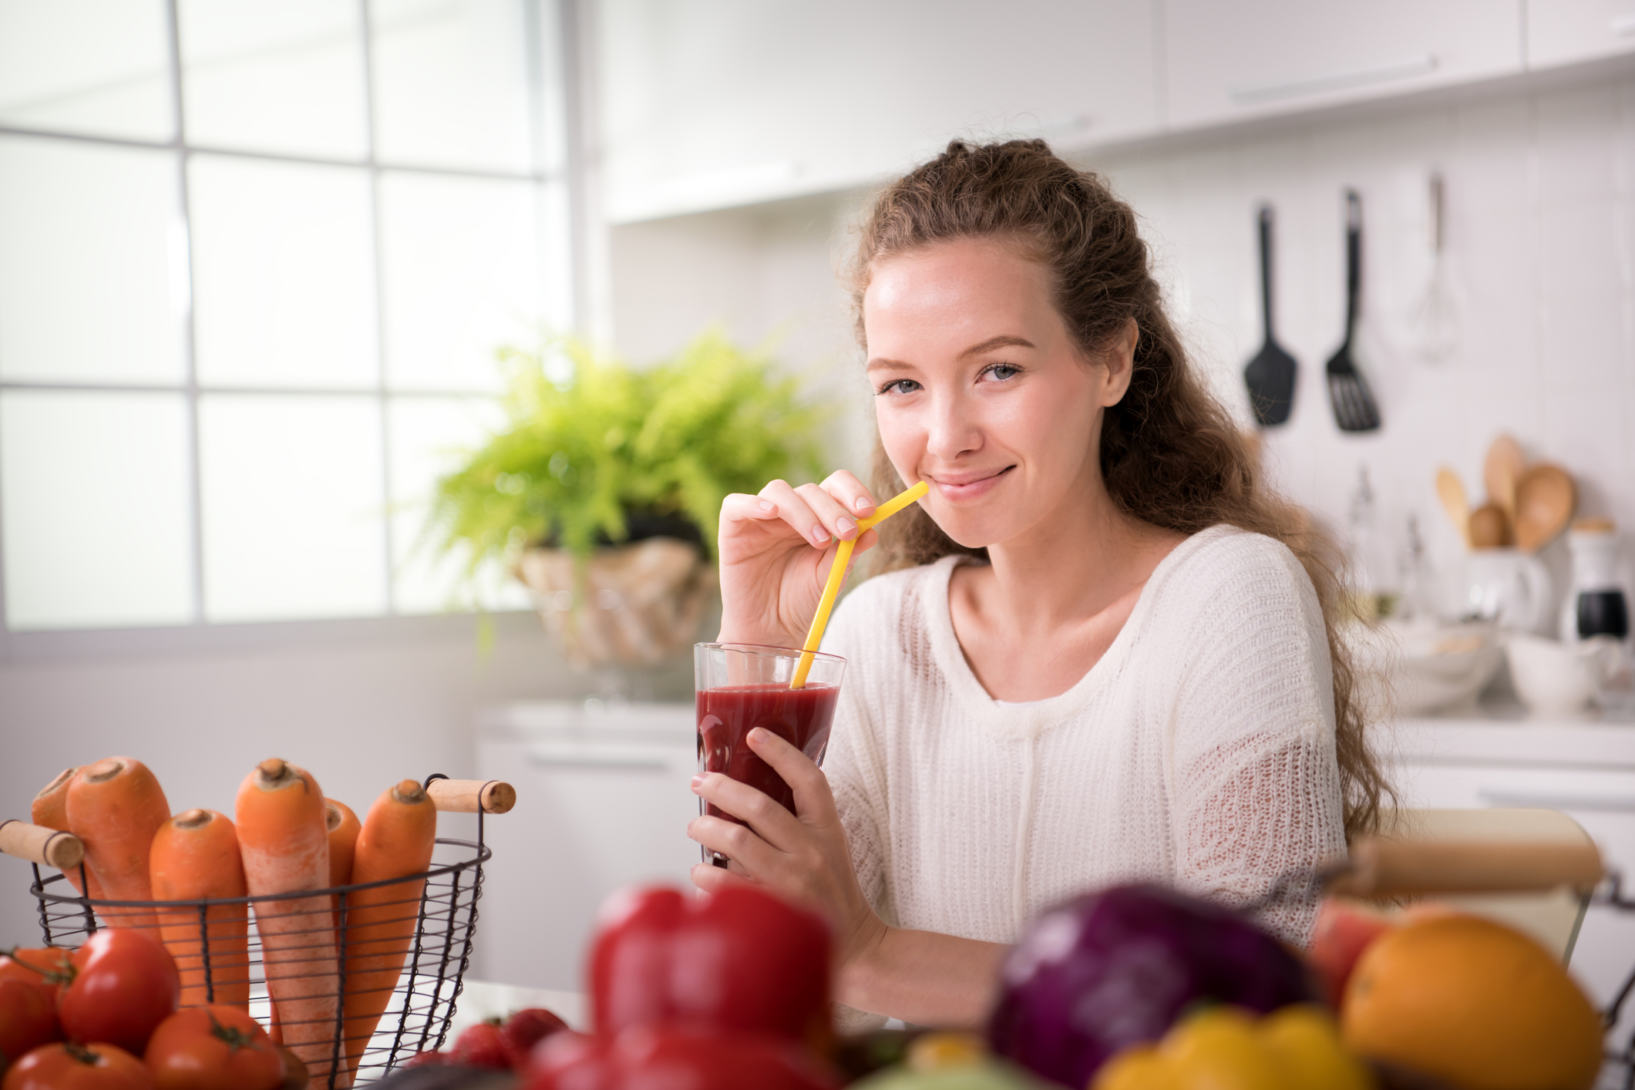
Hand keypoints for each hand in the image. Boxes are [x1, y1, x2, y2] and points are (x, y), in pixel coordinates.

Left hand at [687, 728, 886, 968]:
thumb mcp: (829, 845)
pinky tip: (701, 870)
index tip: (754, 734)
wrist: (856, 944)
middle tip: (701, 781)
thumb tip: (745, 792)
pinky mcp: (775, 909)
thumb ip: (799, 820)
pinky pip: (728, 885)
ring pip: (739, 842)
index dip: (781, 753)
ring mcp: (793, 882)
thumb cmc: (832, 890)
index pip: (809, 780)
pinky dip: (707, 874)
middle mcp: (812, 852)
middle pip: (760, 807)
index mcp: (828, 829)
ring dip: (708, 829)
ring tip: (697, 827)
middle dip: (722, 788)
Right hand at [716, 471, 879, 646]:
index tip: (869, 512)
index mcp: (818, 516)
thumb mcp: (831, 576)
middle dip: (833, 508)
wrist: (771, 631)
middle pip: (811, 489)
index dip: (853, 492)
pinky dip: (754, 503)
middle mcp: (790, 511)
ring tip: (820, 541)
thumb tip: (873, 529)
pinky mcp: (733, 527)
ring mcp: (761, 517)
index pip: (835, 487)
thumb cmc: (802, 602)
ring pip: (780, 491)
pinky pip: (737, 504)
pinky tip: (772, 513)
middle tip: (847, 531)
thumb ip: (848, 552)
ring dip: (804, 511)